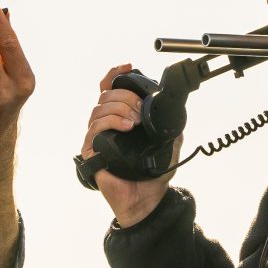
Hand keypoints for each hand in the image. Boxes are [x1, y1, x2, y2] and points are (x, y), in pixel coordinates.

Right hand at [80, 63, 175, 227]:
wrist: (146, 200)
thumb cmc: (154, 174)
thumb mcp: (170, 143)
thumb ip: (170, 125)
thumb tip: (176, 108)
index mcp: (120, 119)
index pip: (109, 90)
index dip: (114, 75)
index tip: (127, 67)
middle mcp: (106, 126)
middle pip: (105, 96)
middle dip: (125, 96)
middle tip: (140, 110)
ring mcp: (97, 138)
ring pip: (99, 109)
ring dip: (119, 109)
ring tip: (135, 122)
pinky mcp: (91, 151)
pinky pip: (94, 129)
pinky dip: (111, 122)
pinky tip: (127, 128)